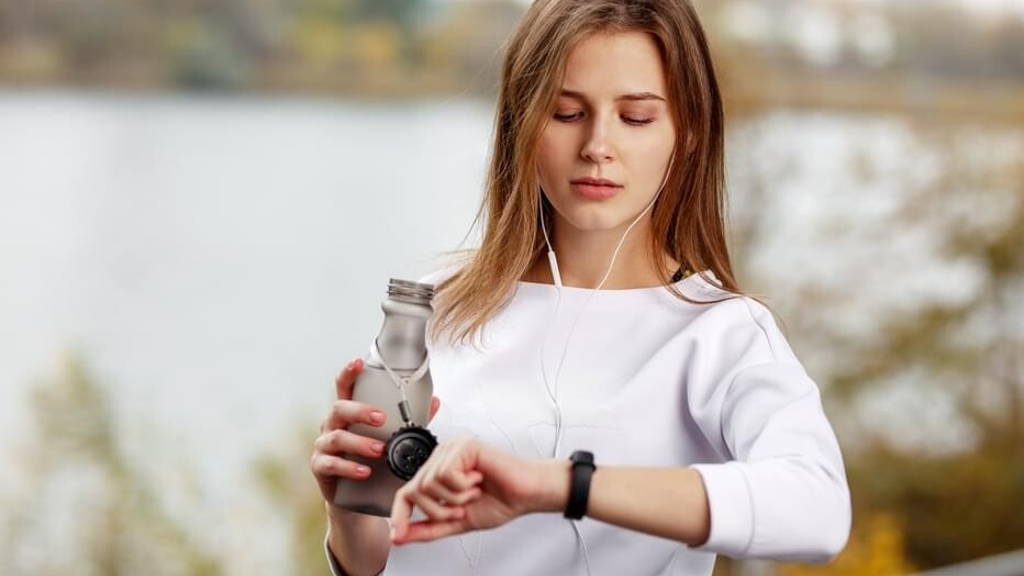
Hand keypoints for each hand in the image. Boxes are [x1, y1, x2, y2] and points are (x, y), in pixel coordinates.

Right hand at [311, 357, 440, 503]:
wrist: (356, 499)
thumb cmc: (373, 459)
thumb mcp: (390, 438)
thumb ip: (410, 420)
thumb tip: (435, 402)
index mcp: (348, 413)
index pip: (344, 387)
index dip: (348, 373)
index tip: (358, 362)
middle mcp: (332, 425)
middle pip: (338, 408)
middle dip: (359, 411)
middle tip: (381, 418)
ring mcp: (324, 446)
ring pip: (336, 437)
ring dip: (359, 443)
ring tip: (380, 451)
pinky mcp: (320, 468)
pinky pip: (330, 464)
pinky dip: (348, 467)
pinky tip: (364, 471)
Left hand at [389, 438, 542, 544]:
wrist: (527, 494)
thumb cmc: (500, 500)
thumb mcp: (457, 521)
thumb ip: (428, 528)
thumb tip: (400, 535)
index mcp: (439, 473)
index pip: (407, 493)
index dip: (400, 515)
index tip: (397, 536)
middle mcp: (442, 458)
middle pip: (415, 490)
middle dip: (439, 510)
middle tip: (462, 509)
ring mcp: (451, 449)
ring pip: (428, 483)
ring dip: (454, 498)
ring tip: (473, 493)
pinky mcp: (463, 445)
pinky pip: (446, 473)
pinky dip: (462, 486)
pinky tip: (478, 480)